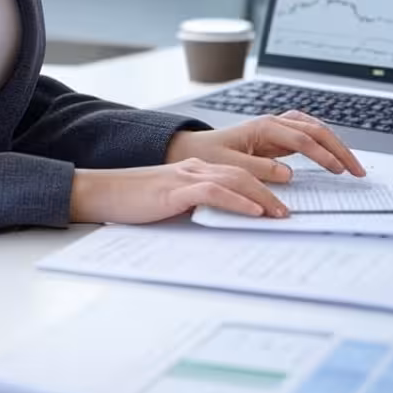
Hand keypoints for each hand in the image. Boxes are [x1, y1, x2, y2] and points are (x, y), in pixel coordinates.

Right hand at [70, 157, 294, 224]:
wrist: (103, 192)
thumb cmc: (134, 200)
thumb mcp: (172, 202)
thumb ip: (196, 206)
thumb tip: (223, 224)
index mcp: (195, 170)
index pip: (238, 173)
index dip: (263, 186)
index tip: (280, 205)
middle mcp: (194, 168)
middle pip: (243, 174)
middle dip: (271, 191)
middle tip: (289, 212)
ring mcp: (185, 177)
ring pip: (234, 180)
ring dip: (262, 197)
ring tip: (280, 214)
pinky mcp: (175, 190)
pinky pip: (214, 193)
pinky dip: (237, 202)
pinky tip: (253, 212)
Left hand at [166, 110, 365, 184]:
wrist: (193, 150)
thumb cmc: (207, 156)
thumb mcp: (229, 166)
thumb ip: (258, 170)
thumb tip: (289, 173)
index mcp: (262, 127)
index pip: (301, 139)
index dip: (322, 155)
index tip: (338, 170)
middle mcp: (271, 123)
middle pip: (314, 129)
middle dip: (338, 148)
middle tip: (355, 169)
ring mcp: (274, 128)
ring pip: (313, 128)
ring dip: (333, 143)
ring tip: (350, 163)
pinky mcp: (275, 137)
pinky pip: (305, 134)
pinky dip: (321, 141)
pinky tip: (331, 154)